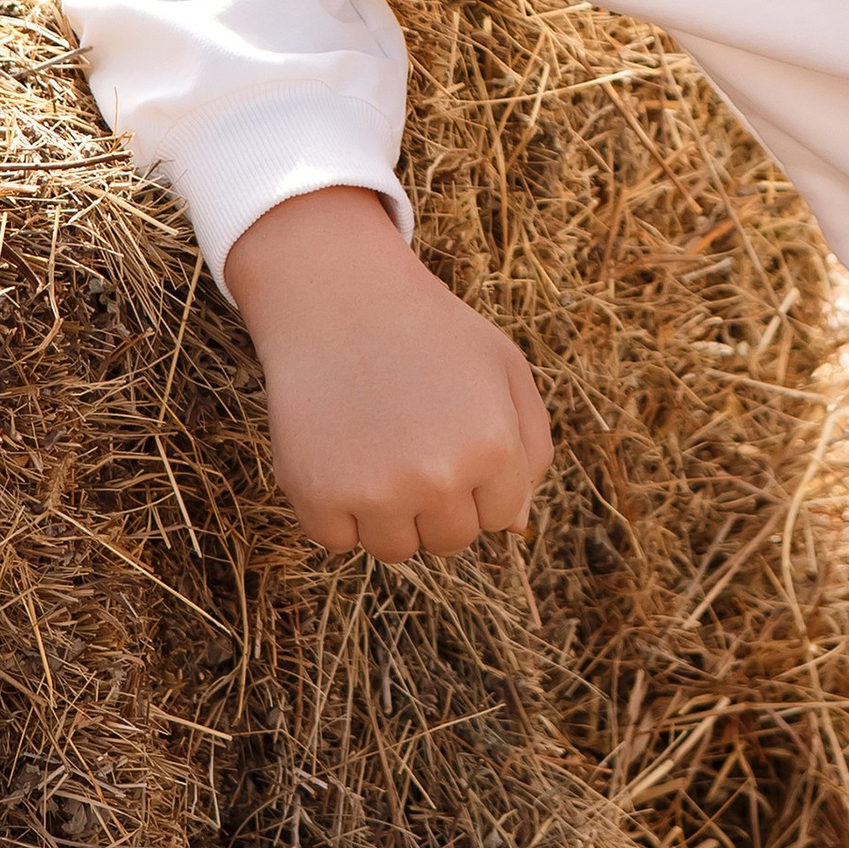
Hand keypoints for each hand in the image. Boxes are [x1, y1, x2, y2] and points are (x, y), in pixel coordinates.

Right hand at [223, 185, 553, 560]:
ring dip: (389, 512)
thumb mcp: (504, 368)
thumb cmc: (430, 333)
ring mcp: (375, 492)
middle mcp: (438, 477)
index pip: (499, 516)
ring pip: (396, 549)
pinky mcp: (317, 497)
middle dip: (439, 503)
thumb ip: (531, 447)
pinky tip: (339, 450)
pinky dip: (336, 509)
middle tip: (415, 441)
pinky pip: (337, 540)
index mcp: (493, 446)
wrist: (338, 298)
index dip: (479, 481)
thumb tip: (514, 526)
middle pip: (450, 541)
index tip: (455, 438)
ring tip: (378, 445)